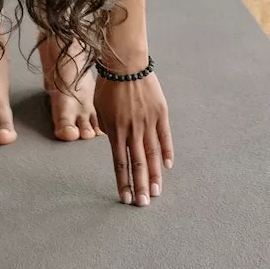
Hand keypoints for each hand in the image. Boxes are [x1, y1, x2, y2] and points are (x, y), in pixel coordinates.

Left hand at [95, 70, 173, 206]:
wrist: (126, 64)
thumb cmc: (109, 86)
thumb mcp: (102, 110)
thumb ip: (109, 129)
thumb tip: (115, 143)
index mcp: (116, 131)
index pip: (120, 163)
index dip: (123, 182)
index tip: (125, 198)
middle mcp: (133, 130)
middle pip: (138, 164)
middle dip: (140, 186)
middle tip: (143, 204)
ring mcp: (148, 122)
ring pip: (153, 154)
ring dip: (155, 175)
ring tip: (156, 192)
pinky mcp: (161, 113)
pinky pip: (165, 136)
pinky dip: (167, 152)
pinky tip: (167, 166)